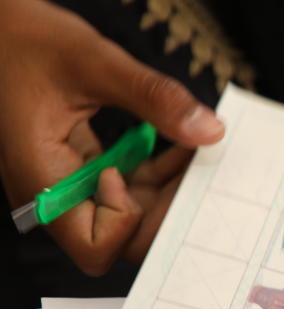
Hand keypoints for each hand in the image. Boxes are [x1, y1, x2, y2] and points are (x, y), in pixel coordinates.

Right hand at [0, 0, 224, 274]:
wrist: (4, 31)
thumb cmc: (30, 42)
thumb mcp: (94, 62)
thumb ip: (152, 97)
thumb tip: (207, 130)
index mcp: (42, 178)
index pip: (94, 246)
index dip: (125, 222)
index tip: (125, 173)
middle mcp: (56, 194)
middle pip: (120, 240)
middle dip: (164, 212)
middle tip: (197, 175)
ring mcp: (73, 186)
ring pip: (132, 219)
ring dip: (169, 193)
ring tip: (197, 155)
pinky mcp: (88, 173)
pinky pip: (132, 192)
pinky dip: (160, 175)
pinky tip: (181, 146)